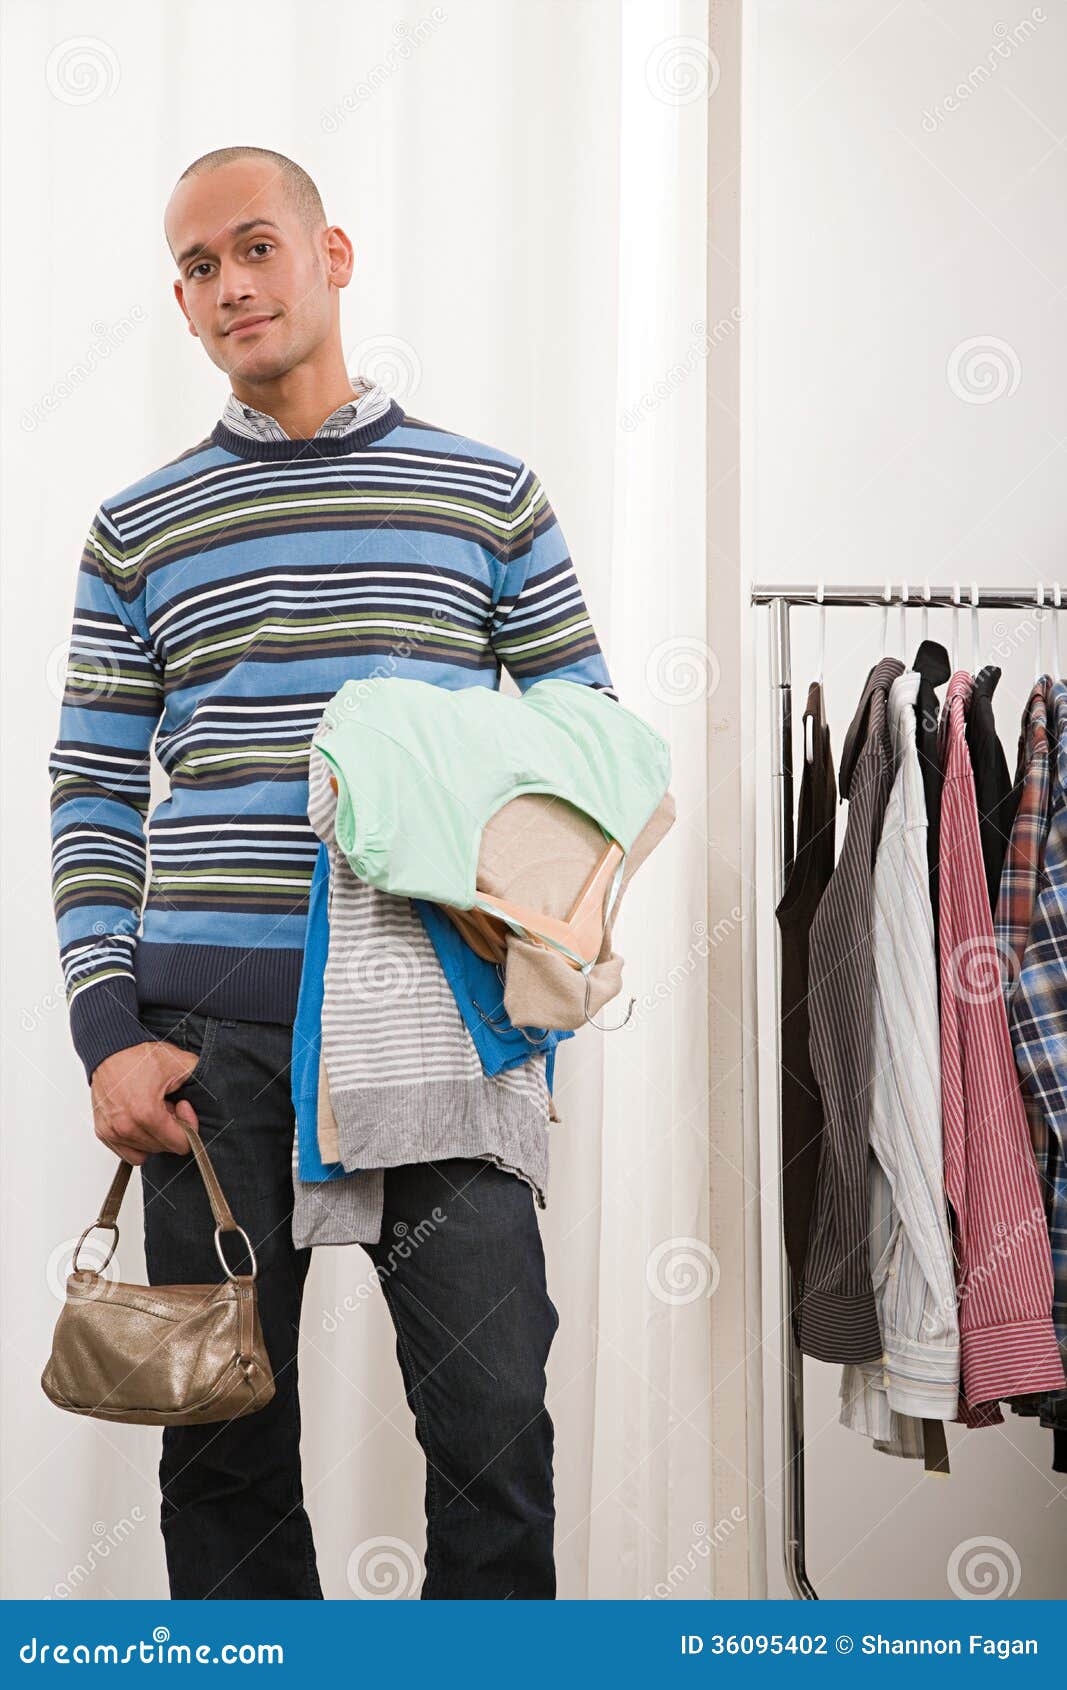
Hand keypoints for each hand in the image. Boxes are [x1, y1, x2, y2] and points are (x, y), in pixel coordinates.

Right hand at [90, 1039, 202, 1164]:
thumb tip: (216, 1095)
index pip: (180, 1144)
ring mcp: (112, 1132)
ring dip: (155, 1135)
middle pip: (164, 1148)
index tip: (182, 1106)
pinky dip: (139, 1143)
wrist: (110, 1050)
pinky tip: (141, 1121)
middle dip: (171, 1129)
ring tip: (152, 1110)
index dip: (188, 1126)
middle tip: (167, 1105)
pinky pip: (129, 1153)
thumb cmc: (140, 1056)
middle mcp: (126, 1127)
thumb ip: (201, 1081)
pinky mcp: (103, 1132)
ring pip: (147, 1152)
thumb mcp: (180, 1063)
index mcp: (147, 1114)